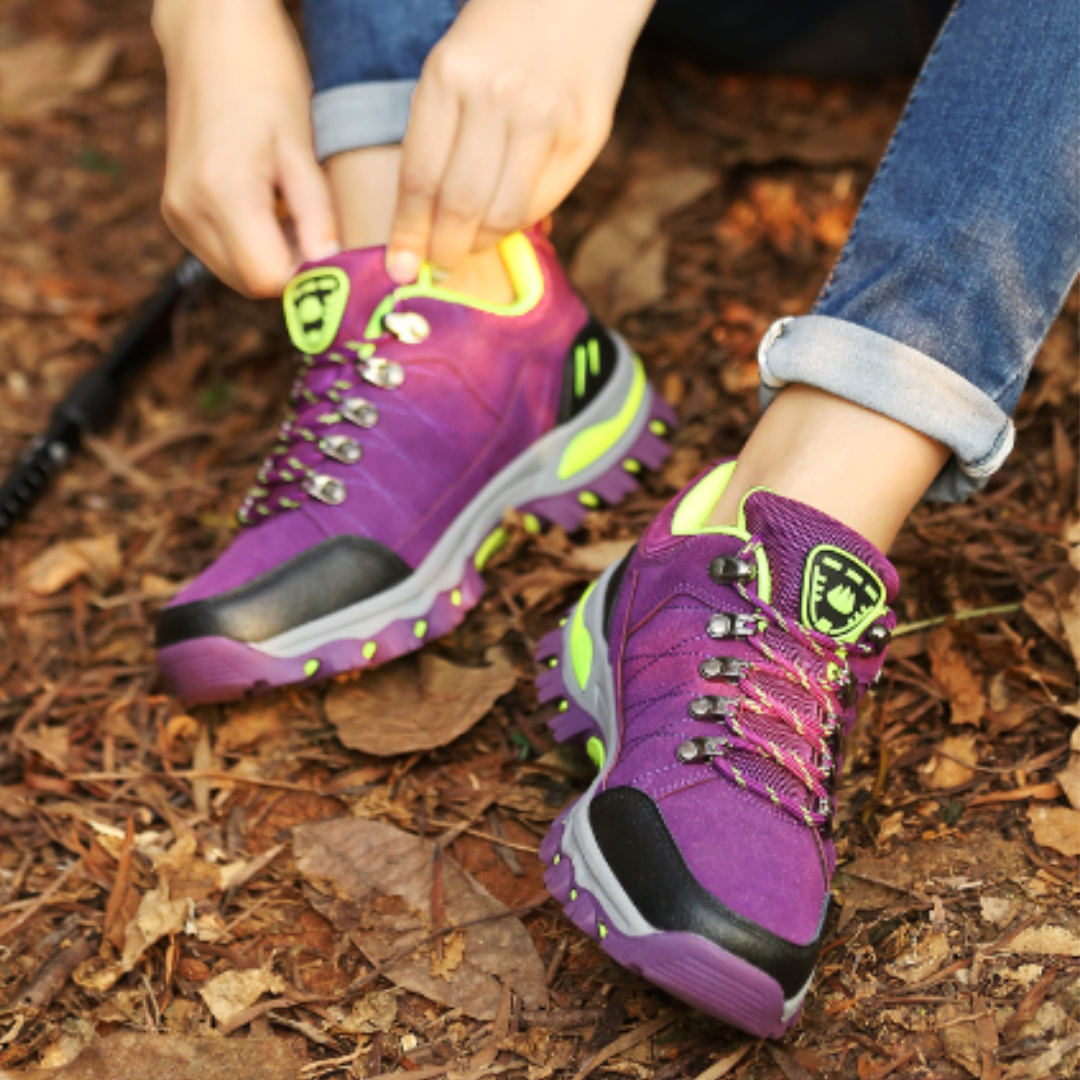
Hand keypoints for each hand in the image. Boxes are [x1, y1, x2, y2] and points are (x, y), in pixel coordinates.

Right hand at [153, 0, 338, 296]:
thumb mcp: (302, 146)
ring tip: (289, 210)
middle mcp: (190, 211)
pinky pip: (221, 254)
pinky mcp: (175, 211)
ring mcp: (177, 213)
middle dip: (290, 270)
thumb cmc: (264, 77)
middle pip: (251, 285)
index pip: (268, 280)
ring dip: (271, 258)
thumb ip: (316, 214)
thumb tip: (330, 269)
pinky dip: (251, 245)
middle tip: (317, 230)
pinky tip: (267, 206)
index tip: (331, 254)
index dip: (306, 277)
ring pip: (236, 275)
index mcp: (222, 193)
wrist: (208, 34)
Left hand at [386, 0, 653, 282]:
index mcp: (450, 75)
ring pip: (504, 213)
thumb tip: (429, 219)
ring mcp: (546, 118)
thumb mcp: (454, 64)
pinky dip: (519, 223)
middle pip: (460, 204)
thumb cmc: (503, 32)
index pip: (420, 176)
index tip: (400, 266)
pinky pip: (543, 200)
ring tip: (468, 249)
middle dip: (444, 248)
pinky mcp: (584, 134)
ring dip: (481, 243)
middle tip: (437, 266)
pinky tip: (505, 222)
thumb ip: (442, 132)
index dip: (408, 232)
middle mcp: (499, 97)